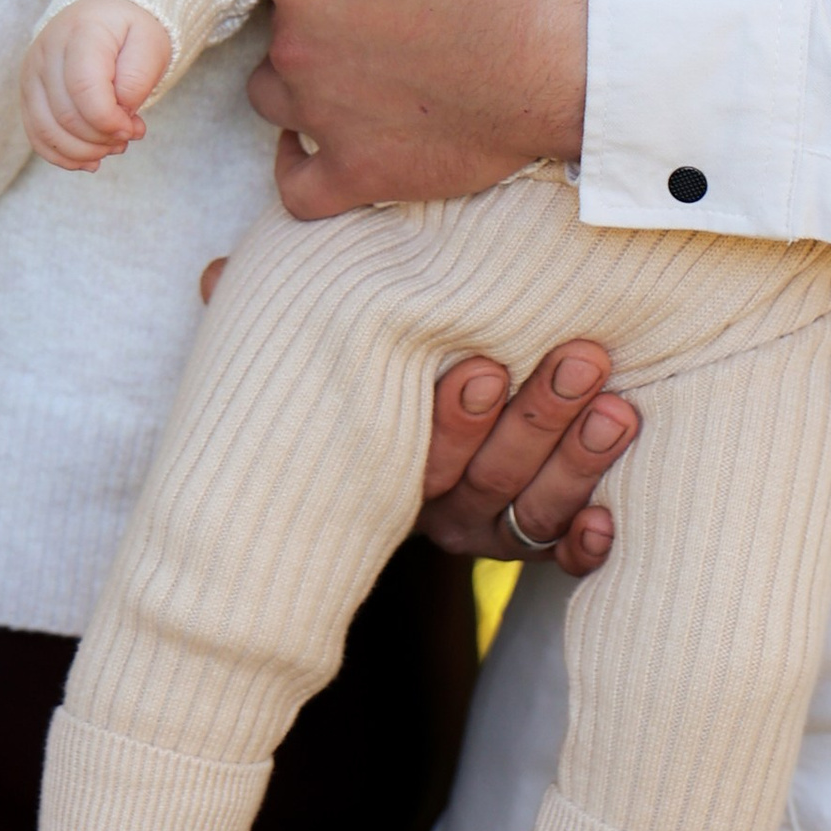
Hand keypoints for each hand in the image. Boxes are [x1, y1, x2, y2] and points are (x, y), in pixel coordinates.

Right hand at [24, 0, 172, 169]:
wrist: (104, 14)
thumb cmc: (131, 30)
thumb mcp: (150, 44)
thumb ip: (137, 80)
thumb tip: (120, 118)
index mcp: (81, 32)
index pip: (84, 89)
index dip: (109, 120)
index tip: (134, 128)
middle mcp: (47, 51)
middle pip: (66, 115)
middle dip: (102, 139)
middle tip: (129, 135)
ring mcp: (31, 73)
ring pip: (48, 131)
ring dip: (85, 151)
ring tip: (113, 145)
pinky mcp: (28, 93)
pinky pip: (36, 135)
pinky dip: (63, 156)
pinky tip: (90, 159)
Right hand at [194, 253, 636, 581]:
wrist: (459, 385)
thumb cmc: (382, 360)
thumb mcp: (333, 337)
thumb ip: (285, 311)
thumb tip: (212, 276)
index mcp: (395, 468)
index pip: (420, 460)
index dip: (450, 422)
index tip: (479, 365)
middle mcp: (442, 506)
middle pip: (488, 480)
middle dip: (536, 420)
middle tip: (580, 358)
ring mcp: (496, 525)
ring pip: (534, 511)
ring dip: (577, 462)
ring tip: (617, 408)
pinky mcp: (552, 537)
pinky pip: (568, 555)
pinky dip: (588, 543)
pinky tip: (610, 525)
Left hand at [247, 0, 586, 221]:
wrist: (563, 46)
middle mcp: (292, 37)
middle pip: (282, 21)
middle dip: (322, 13)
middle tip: (387, 8)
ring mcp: (320, 112)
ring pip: (277, 98)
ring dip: (306, 84)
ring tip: (359, 70)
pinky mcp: (356, 172)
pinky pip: (299, 187)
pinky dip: (304, 172)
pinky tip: (323, 152)